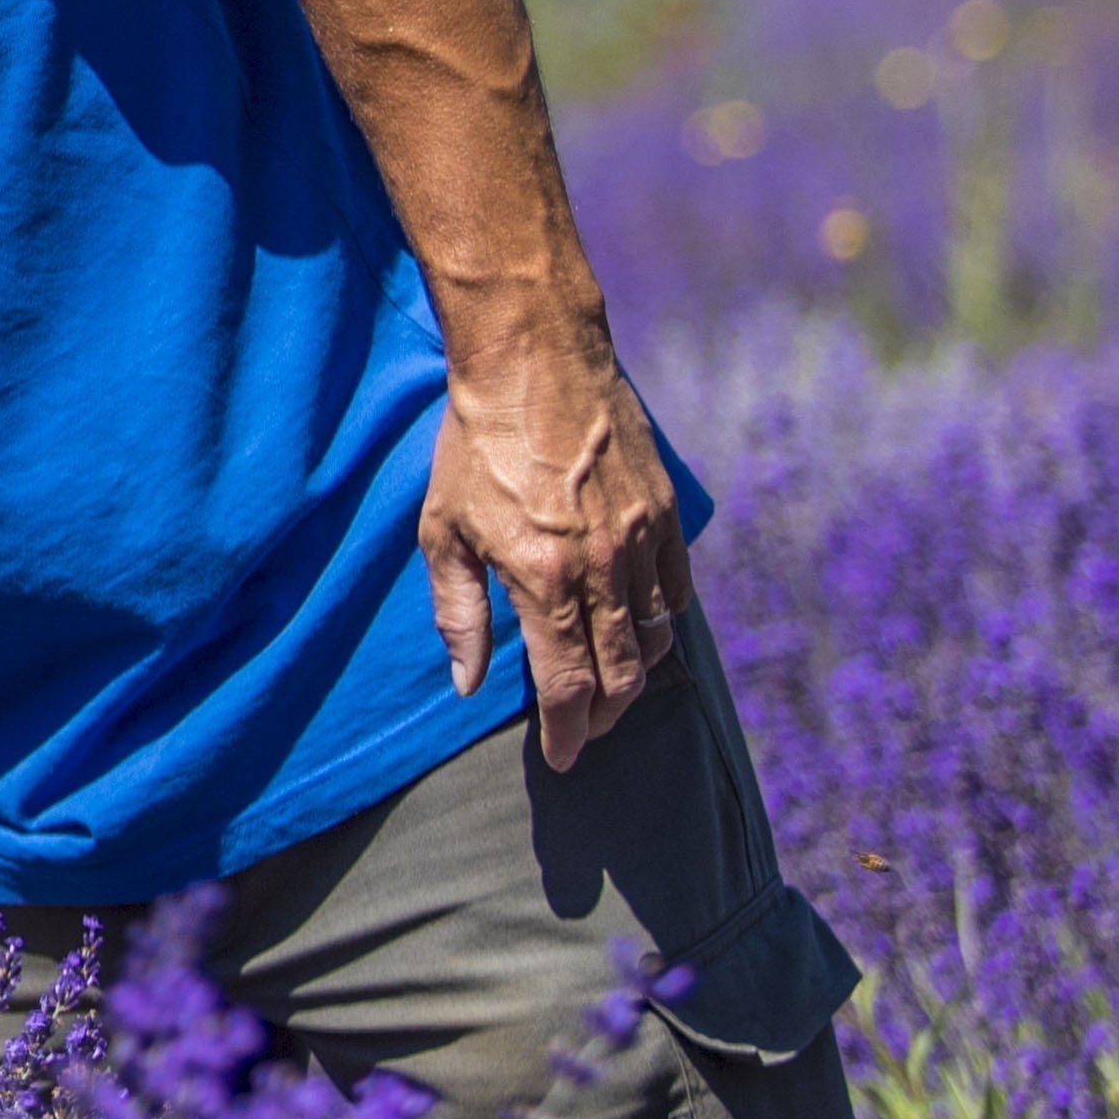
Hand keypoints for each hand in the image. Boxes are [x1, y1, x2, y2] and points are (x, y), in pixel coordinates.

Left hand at [416, 312, 693, 771]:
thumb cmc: (476, 444)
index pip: (569, 686)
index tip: (563, 759)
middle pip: (621, 675)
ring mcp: (642, 538)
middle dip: (604, 718)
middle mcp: (603, 565)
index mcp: (544, 577)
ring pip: (655, 637)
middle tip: (585, 732)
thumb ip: (459, 613)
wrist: (534, 359)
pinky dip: (661, 620)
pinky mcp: (664, 511)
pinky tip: (639, 629)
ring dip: (635, 675)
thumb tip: (467, 683)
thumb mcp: (442, 531)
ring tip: (610, 689)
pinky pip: (676, 588)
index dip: (569, 735)